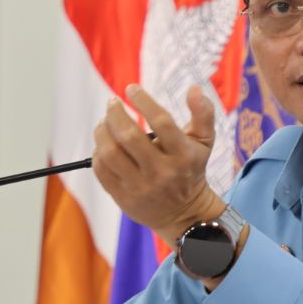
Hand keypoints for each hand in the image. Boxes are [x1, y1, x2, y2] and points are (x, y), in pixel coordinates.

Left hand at [92, 84, 226, 244]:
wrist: (185, 215)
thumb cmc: (191, 170)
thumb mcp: (204, 143)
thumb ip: (203, 113)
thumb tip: (194, 88)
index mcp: (183, 155)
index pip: (161, 122)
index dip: (143, 101)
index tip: (131, 89)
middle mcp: (162, 172)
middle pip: (130, 137)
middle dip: (115, 114)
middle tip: (112, 103)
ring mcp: (141, 187)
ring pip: (111, 153)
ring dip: (102, 131)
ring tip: (105, 122)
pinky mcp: (124, 198)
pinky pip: (102, 171)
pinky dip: (98, 152)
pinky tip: (103, 144)